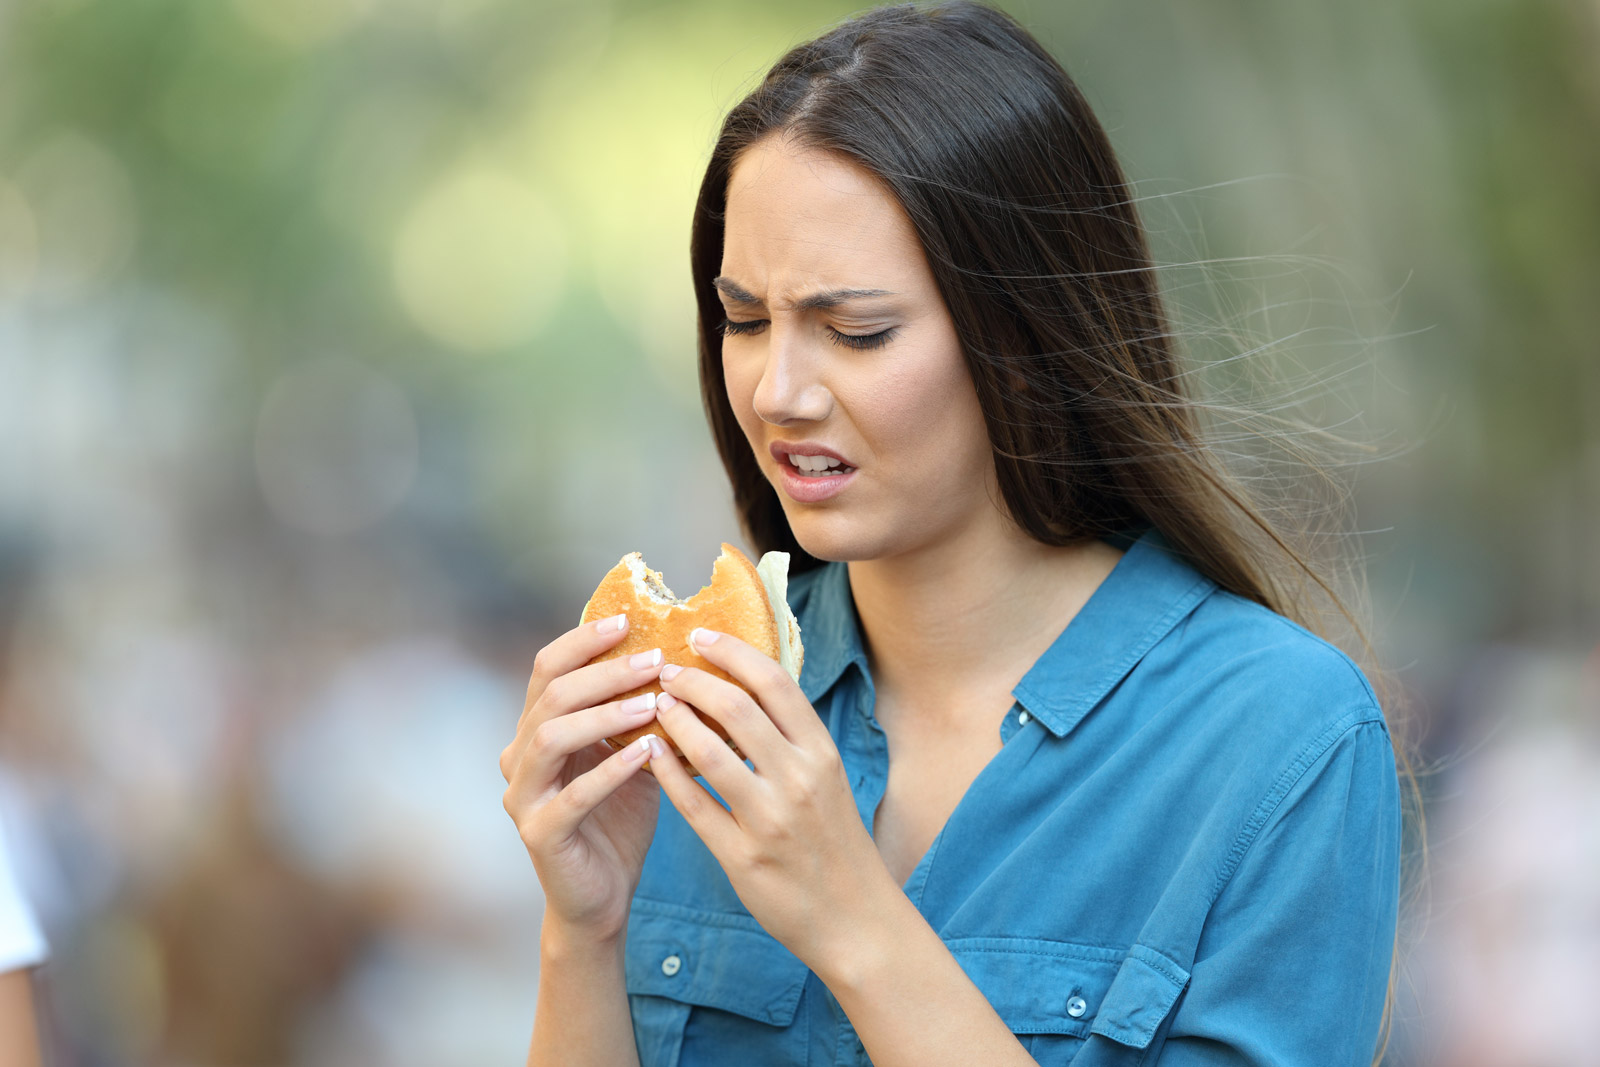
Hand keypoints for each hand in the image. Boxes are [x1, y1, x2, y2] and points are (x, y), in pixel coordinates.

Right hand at [501, 613, 669, 942]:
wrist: (601, 898)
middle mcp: (520, 756)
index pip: (549, 668)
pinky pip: (572, 796)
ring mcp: (523, 796)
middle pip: (552, 695)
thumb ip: (639, 712)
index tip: (628, 621)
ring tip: (654, 702)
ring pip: (550, 737)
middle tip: (655, 659)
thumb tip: (682, 658)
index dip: (583, 641)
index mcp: (538, 729)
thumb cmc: (619, 820)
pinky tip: (648, 752)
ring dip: (604, 714)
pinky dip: (610, 770)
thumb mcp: (631, 754)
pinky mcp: (539, 834)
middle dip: (605, 672)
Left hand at [648, 627, 895, 969]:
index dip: (732, 652)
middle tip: (665, 670)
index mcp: (821, 752)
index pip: (775, 682)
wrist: (856, 919)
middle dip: (693, 681)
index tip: (700, 635)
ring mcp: (771, 820)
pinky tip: (649, 755)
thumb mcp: (827, 779)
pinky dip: (667, 773)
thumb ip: (791, 737)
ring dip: (674, 721)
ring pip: (709, 753)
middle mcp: (799, 779)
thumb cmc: (835, 841)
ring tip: (655, 706)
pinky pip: (694, 805)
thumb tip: (747, 685)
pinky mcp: (744, 857)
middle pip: (737, 708)